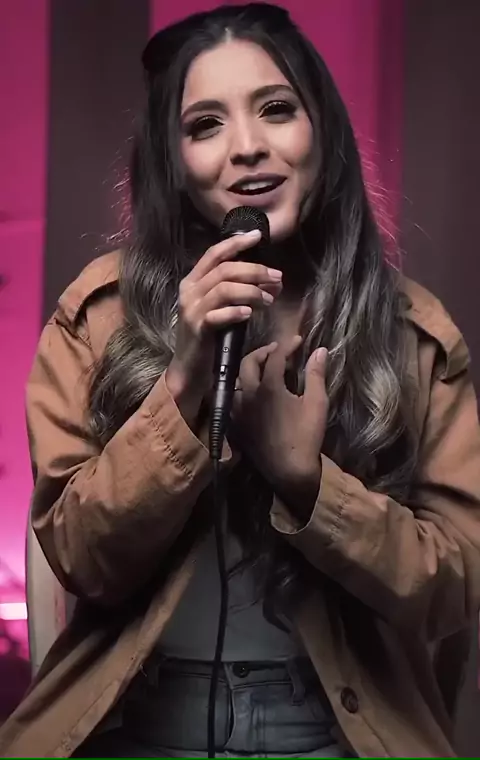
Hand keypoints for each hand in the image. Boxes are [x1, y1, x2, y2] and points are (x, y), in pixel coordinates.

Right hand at [165, 230, 282, 425]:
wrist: (189, 368)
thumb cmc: (208, 337)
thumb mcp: (219, 308)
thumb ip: (235, 291)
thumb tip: (268, 279)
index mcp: (193, 282)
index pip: (215, 253)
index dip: (236, 243)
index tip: (258, 236)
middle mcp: (190, 292)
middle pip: (225, 270)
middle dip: (255, 270)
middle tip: (277, 278)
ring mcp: (192, 310)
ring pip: (224, 289)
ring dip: (251, 291)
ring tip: (269, 299)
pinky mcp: (197, 329)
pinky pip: (217, 315)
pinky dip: (236, 312)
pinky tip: (250, 314)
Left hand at [232, 339, 328, 516]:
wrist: (288, 471)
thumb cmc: (305, 436)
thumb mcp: (316, 403)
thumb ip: (316, 375)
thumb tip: (320, 350)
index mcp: (268, 387)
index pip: (275, 356)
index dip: (286, 345)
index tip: (297, 341)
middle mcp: (248, 394)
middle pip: (249, 362)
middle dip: (263, 352)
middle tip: (277, 351)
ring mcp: (239, 410)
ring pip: (236, 380)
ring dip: (249, 370)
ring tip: (263, 370)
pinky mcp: (236, 423)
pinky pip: (233, 399)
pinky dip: (242, 389)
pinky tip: (253, 393)